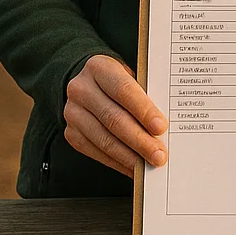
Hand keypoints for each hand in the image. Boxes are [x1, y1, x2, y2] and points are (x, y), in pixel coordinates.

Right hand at [63, 55, 167, 176]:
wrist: (87, 83)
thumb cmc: (117, 80)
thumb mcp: (130, 75)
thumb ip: (144, 95)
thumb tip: (164, 127)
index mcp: (99, 68)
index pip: (123, 90)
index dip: (143, 110)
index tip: (161, 127)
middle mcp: (81, 89)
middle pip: (113, 119)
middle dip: (140, 140)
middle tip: (159, 155)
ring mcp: (73, 113)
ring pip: (104, 139)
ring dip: (130, 156)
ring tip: (149, 164)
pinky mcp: (72, 133)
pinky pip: (96, 152)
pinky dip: (118, 162)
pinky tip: (134, 167)